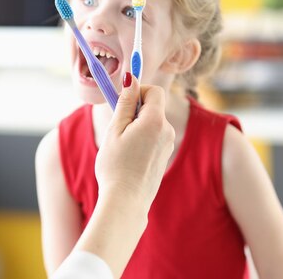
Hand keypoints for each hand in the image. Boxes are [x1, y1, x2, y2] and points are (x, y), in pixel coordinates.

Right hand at [95, 74, 174, 209]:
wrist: (126, 202)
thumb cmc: (116, 166)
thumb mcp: (115, 130)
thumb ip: (124, 102)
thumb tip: (131, 79)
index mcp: (156, 121)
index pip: (154, 91)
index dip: (138, 90)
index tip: (122, 101)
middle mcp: (167, 131)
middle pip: (153, 106)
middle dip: (134, 109)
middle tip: (116, 125)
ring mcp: (167, 145)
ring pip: (151, 123)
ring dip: (136, 125)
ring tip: (120, 145)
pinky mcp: (164, 156)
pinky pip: (153, 137)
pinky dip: (141, 138)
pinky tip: (128, 156)